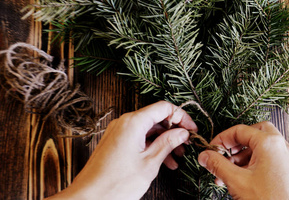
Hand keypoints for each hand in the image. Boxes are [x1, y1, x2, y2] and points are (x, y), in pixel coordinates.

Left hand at [47, 101, 196, 199]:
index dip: (182, 117)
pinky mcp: (116, 142)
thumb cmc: (116, 183)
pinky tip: (164, 161)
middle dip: (174, 130)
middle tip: (187, 145)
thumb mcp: (149, 163)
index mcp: (133, 122)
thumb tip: (183, 133)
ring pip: (149, 129)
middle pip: (157, 117)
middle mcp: (125, 122)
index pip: (164, 107)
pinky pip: (139, 137)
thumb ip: (168, 143)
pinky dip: (152, 146)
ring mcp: (119, 132)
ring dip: (165, 140)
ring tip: (177, 157)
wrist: (87, 198)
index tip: (192, 130)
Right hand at [198, 122, 288, 199]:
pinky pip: (269, 158)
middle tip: (225, 154)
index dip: (222, 139)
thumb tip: (204, 156)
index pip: (240, 130)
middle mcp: (281, 146)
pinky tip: (242, 179)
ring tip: (228, 173)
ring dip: (243, 156)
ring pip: (262, 146)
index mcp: (269, 143)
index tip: (211, 150)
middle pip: (255, 132)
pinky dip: (255, 163)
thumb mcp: (237, 182)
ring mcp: (287, 157)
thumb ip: (218, 165)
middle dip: (237, 143)